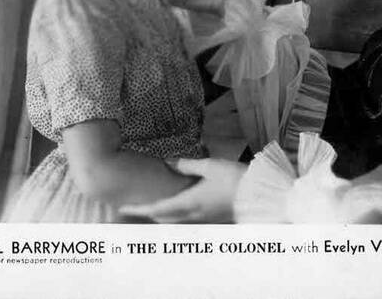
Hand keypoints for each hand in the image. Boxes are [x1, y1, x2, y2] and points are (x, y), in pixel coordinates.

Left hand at [119, 157, 246, 222]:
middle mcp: (193, 214)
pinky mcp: (210, 218)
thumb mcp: (210, 166)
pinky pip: (185, 219)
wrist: (258, 195)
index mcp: (189, 202)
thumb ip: (187, 165)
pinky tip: (175, 207)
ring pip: (174, 220)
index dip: (138, 209)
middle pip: (163, 218)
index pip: (157, 209)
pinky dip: (173, 215)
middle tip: (132, 208)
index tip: (123, 207)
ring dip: (159, 215)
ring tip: (149, 207)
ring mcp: (202, 218)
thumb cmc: (235, 179)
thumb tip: (168, 162)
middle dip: (146, 214)